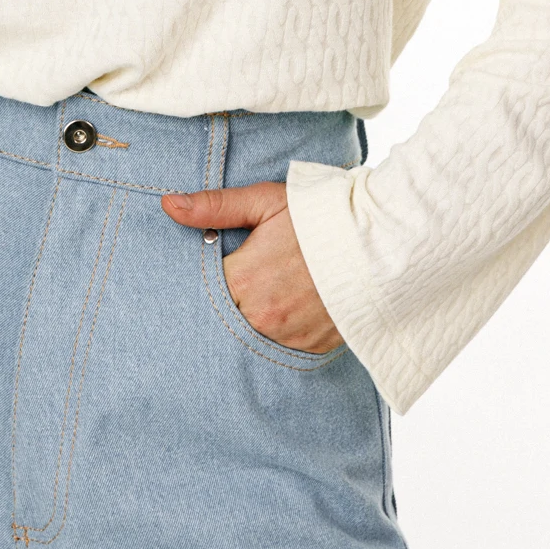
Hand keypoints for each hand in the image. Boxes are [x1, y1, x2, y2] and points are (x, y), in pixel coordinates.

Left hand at [161, 181, 341, 354]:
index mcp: (244, 280)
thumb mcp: (266, 201)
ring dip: (253, 319)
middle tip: (242, 282)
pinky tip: (288, 309)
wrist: (381, 242)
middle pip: (225, 317)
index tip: (212, 269)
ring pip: (252, 335)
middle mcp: (262, 316)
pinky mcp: (312, 348)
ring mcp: (288, 336)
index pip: (203, 290)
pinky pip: (282, 346)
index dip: (206, 279)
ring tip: (267, 294)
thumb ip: (215, 206)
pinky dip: (281, 331)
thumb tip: (168, 205)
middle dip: (225, 303)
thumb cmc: (320, 216)